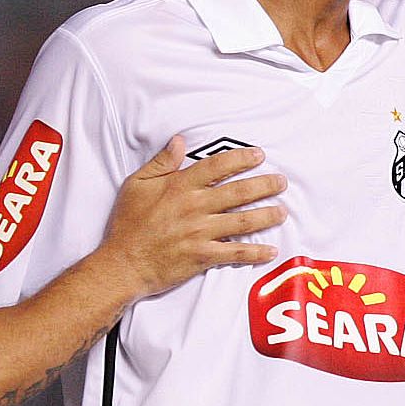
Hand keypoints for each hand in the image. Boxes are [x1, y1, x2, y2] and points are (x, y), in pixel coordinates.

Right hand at [102, 135, 284, 295]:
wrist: (122, 264)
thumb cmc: (127, 224)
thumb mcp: (137, 184)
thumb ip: (161, 162)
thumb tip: (180, 141)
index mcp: (180, 186)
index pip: (217, 166)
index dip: (241, 158)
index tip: (258, 155)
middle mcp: (194, 207)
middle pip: (238, 192)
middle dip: (264, 185)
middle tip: (281, 182)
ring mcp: (200, 232)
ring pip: (242, 221)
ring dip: (266, 216)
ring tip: (282, 212)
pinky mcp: (202, 256)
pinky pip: (235, 253)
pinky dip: (255, 252)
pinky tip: (270, 251)